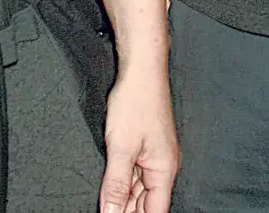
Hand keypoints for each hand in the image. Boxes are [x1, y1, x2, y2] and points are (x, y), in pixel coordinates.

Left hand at [100, 56, 177, 212]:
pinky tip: (108, 188)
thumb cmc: (136, 102)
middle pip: (146, 204)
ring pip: (139, 191)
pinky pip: (134, 175)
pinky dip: (122, 184)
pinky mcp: (144, 147)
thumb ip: (115, 184)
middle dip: (126, 212)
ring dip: (122, 199)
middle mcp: (163, 167)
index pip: (154, 212)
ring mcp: (154, 157)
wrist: (141, 69)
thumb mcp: (121, 148)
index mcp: (164, 171)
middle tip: (104, 212)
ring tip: (104, 205)